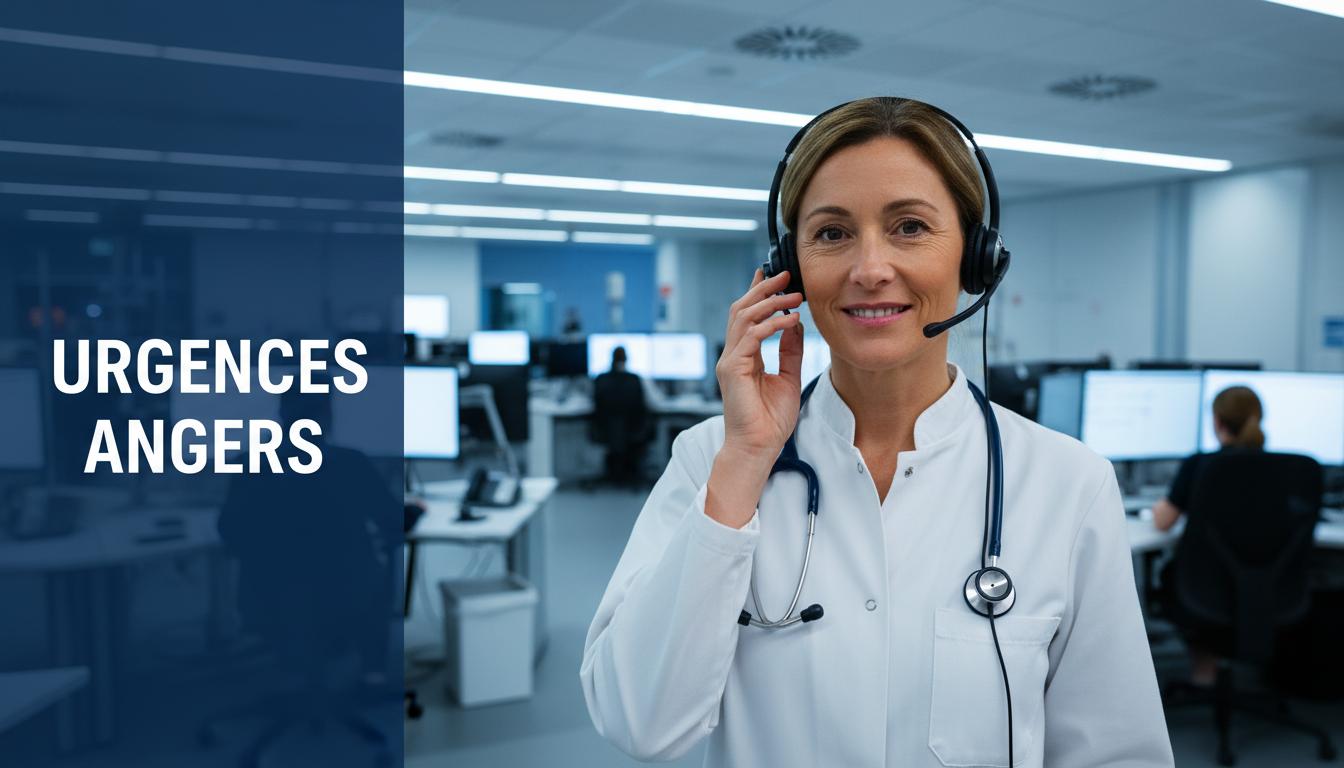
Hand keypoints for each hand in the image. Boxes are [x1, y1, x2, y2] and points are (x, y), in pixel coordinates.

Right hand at [715, 269, 805, 460]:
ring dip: (769, 302)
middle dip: (763, 288)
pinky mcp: (733, 370)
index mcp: (744, 357)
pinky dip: (772, 324)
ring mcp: (731, 361)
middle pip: (742, 309)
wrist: (759, 447)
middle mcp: (733, 355)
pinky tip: (790, 319)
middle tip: (786, 275)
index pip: (747, 316)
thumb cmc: (770, 421)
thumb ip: (790, 350)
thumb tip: (795, 324)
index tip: (775, 276)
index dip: (758, 293)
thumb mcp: (788, 377)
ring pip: (744, 317)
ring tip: (793, 295)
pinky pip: (752, 337)